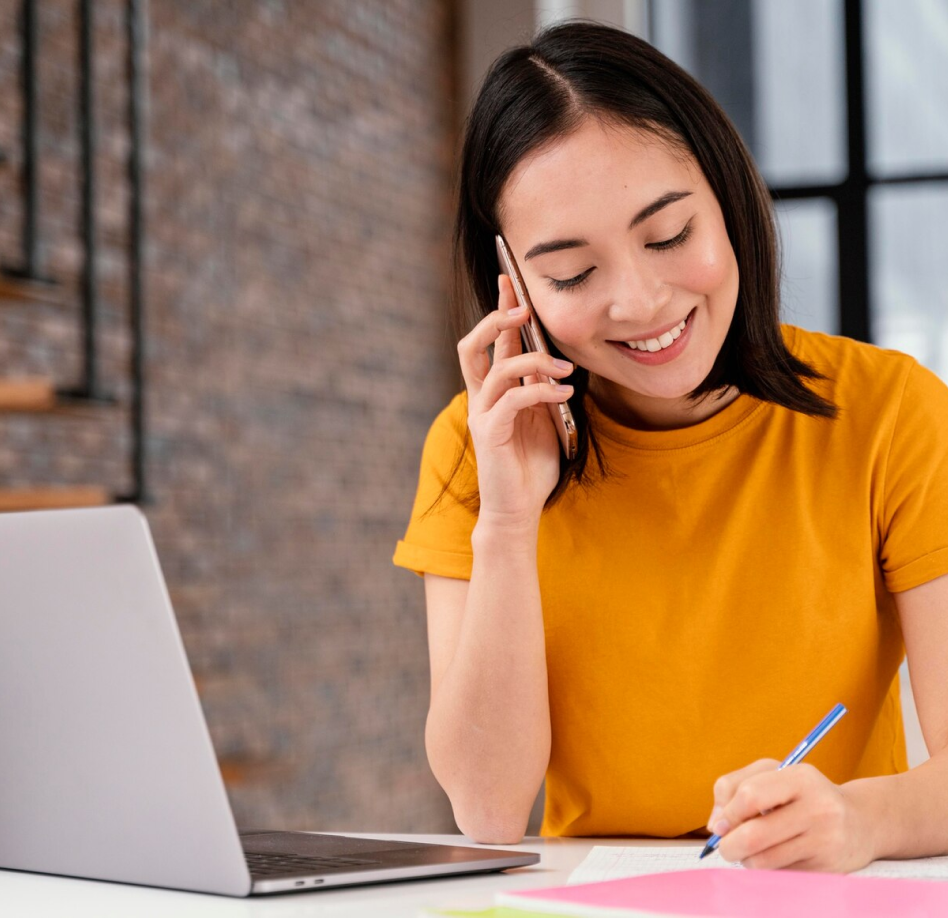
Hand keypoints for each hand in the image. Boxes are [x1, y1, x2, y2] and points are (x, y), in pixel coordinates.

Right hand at [457, 274, 573, 524]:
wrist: (519, 508)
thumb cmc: (532, 464)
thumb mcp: (544, 417)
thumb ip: (542, 387)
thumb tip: (555, 357)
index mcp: (494, 390)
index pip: (493, 342)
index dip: (500, 309)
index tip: (511, 280)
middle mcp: (482, 398)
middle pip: (473, 346)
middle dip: (496, 320)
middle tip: (524, 310)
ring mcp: (482, 415)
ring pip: (495, 368)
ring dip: (532, 360)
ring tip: (564, 367)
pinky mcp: (489, 434)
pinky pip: (512, 399)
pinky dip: (539, 390)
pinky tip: (563, 392)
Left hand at [707, 759, 874, 871]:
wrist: (861, 822)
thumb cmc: (803, 795)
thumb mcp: (772, 775)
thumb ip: (733, 787)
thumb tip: (715, 824)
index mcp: (801, 778)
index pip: (750, 796)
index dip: (728, 813)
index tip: (719, 824)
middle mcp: (818, 808)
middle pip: (754, 835)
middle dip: (729, 845)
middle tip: (725, 847)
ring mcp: (825, 841)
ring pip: (764, 860)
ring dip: (747, 859)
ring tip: (749, 851)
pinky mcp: (828, 868)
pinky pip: (781, 874)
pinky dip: (768, 869)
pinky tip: (775, 857)